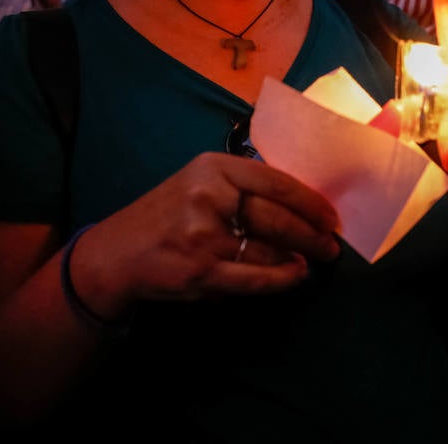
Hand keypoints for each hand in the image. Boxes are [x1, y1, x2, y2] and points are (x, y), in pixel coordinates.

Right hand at [71, 152, 340, 315]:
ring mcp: (203, 235)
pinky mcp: (201, 270)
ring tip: (313, 259)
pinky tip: (294, 275)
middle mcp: (208, 196)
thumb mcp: (200, 184)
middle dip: (311, 233)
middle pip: (276, 216)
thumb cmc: (167, 216)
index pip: (275, 180)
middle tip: (331, 244)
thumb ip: (242, 186)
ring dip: (297, 257)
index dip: (310, 200)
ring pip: (267, 249)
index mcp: (212, 168)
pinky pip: (254, 278)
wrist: (116, 254)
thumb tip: (301, 202)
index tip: (330, 214)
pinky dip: (281, 278)